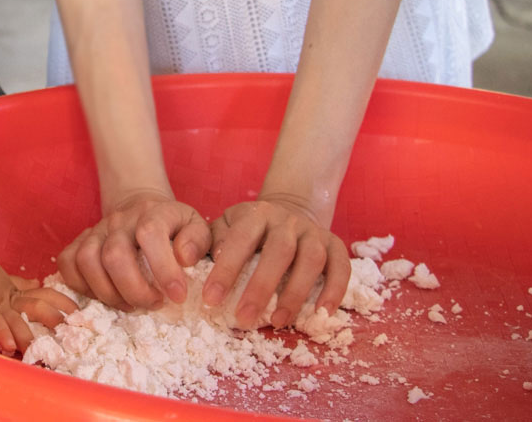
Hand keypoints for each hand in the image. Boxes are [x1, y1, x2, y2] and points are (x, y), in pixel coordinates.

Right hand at [0, 259, 75, 353]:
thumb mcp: (5, 279)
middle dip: (54, 322)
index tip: (80, 315)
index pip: (48, 295)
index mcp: (20, 291)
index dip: (64, 304)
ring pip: (19, 319)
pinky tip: (10, 346)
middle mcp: (13, 299)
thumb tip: (39, 284)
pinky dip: (3, 334)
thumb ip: (22, 285)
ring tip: (39, 352)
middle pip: (38, 307)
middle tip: (68, 338)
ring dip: (30, 336)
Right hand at [56, 190, 210, 310]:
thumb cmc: (173, 227)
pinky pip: (68, 264)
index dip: (163, 268)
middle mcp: (120, 219)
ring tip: (129, 304)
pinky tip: (105, 296)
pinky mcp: (80, 241)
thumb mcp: (196, 227)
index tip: (178, 296)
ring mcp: (96, 229)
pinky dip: (81, 286)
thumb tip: (184, 259)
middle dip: (134, 290)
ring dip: (108, 293)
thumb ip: (198, 240)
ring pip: (87, 261)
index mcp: (152, 213)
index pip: (150, 233)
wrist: (142, 207)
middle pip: (114, 255)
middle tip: (153, 304)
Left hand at [201, 197, 349, 329]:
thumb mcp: (227, 225)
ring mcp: (313, 231)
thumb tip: (190, 260)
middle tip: (243, 319)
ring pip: (311, 260)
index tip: (210, 299)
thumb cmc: (250, 228)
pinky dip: (334, 290)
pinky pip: (341, 266)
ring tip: (279, 322)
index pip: (239, 240)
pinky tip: (321, 314)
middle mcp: (287, 220)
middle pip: (278, 251)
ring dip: (295, 293)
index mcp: (256, 214)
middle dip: (260, 287)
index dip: (226, 270)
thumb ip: (211, 240)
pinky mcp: (335, 244)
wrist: (292, 208)